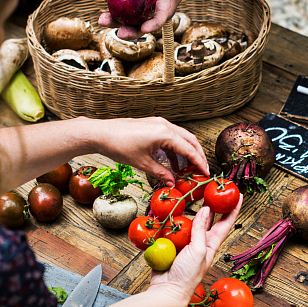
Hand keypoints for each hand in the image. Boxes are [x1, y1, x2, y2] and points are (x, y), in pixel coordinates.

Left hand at [88, 117, 207, 184]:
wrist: (101, 133)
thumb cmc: (119, 146)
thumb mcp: (142, 163)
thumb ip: (160, 173)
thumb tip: (172, 183)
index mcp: (165, 134)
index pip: (189, 149)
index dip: (199, 162)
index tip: (206, 173)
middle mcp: (165, 125)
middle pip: (190, 140)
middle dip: (197, 155)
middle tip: (201, 170)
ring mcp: (159, 123)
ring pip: (181, 137)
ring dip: (186, 152)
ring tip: (187, 169)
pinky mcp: (152, 125)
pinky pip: (170, 136)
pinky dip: (175, 149)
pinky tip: (173, 163)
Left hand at [93, 0, 194, 40]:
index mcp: (164, 5)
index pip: (159, 18)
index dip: (153, 25)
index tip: (145, 28)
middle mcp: (146, 6)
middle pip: (137, 22)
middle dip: (127, 30)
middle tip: (119, 33)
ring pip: (119, 11)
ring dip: (109, 16)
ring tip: (101, 19)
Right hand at [149, 200, 241, 300]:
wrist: (167, 291)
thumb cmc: (187, 276)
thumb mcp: (199, 251)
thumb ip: (201, 230)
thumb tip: (205, 209)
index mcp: (211, 244)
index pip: (226, 223)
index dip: (233, 209)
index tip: (238, 195)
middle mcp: (200, 242)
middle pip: (208, 219)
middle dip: (212, 204)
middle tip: (213, 189)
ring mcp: (186, 243)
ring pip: (189, 222)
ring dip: (189, 210)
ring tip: (190, 195)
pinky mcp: (172, 245)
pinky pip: (173, 229)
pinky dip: (172, 220)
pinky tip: (169, 212)